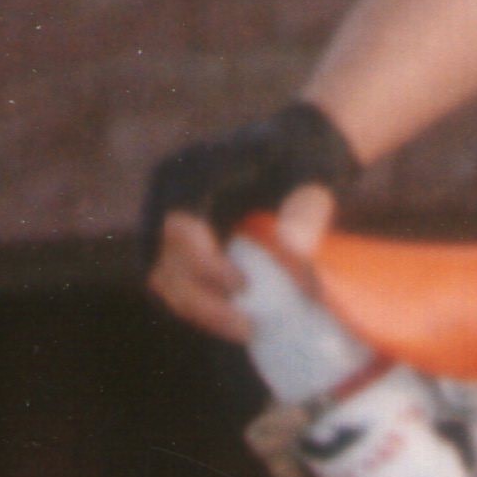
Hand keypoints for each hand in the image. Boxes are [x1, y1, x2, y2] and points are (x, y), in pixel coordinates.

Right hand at [143, 101, 361, 336]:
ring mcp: (164, 219)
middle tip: (249, 327)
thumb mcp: (314, 176)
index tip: (244, 287)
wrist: (296, 147)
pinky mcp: (175, 242)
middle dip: (202, 300)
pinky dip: (202, 304)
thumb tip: (295, 249)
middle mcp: (167, 194)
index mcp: (193, 171)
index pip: (179, 225)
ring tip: (248, 330)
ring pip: (162, 277)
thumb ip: (307, 206)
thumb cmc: (305, 158)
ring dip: (200, 310)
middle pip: (161, 259)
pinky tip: (241, 320)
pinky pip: (175, 281)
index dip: (204, 263)